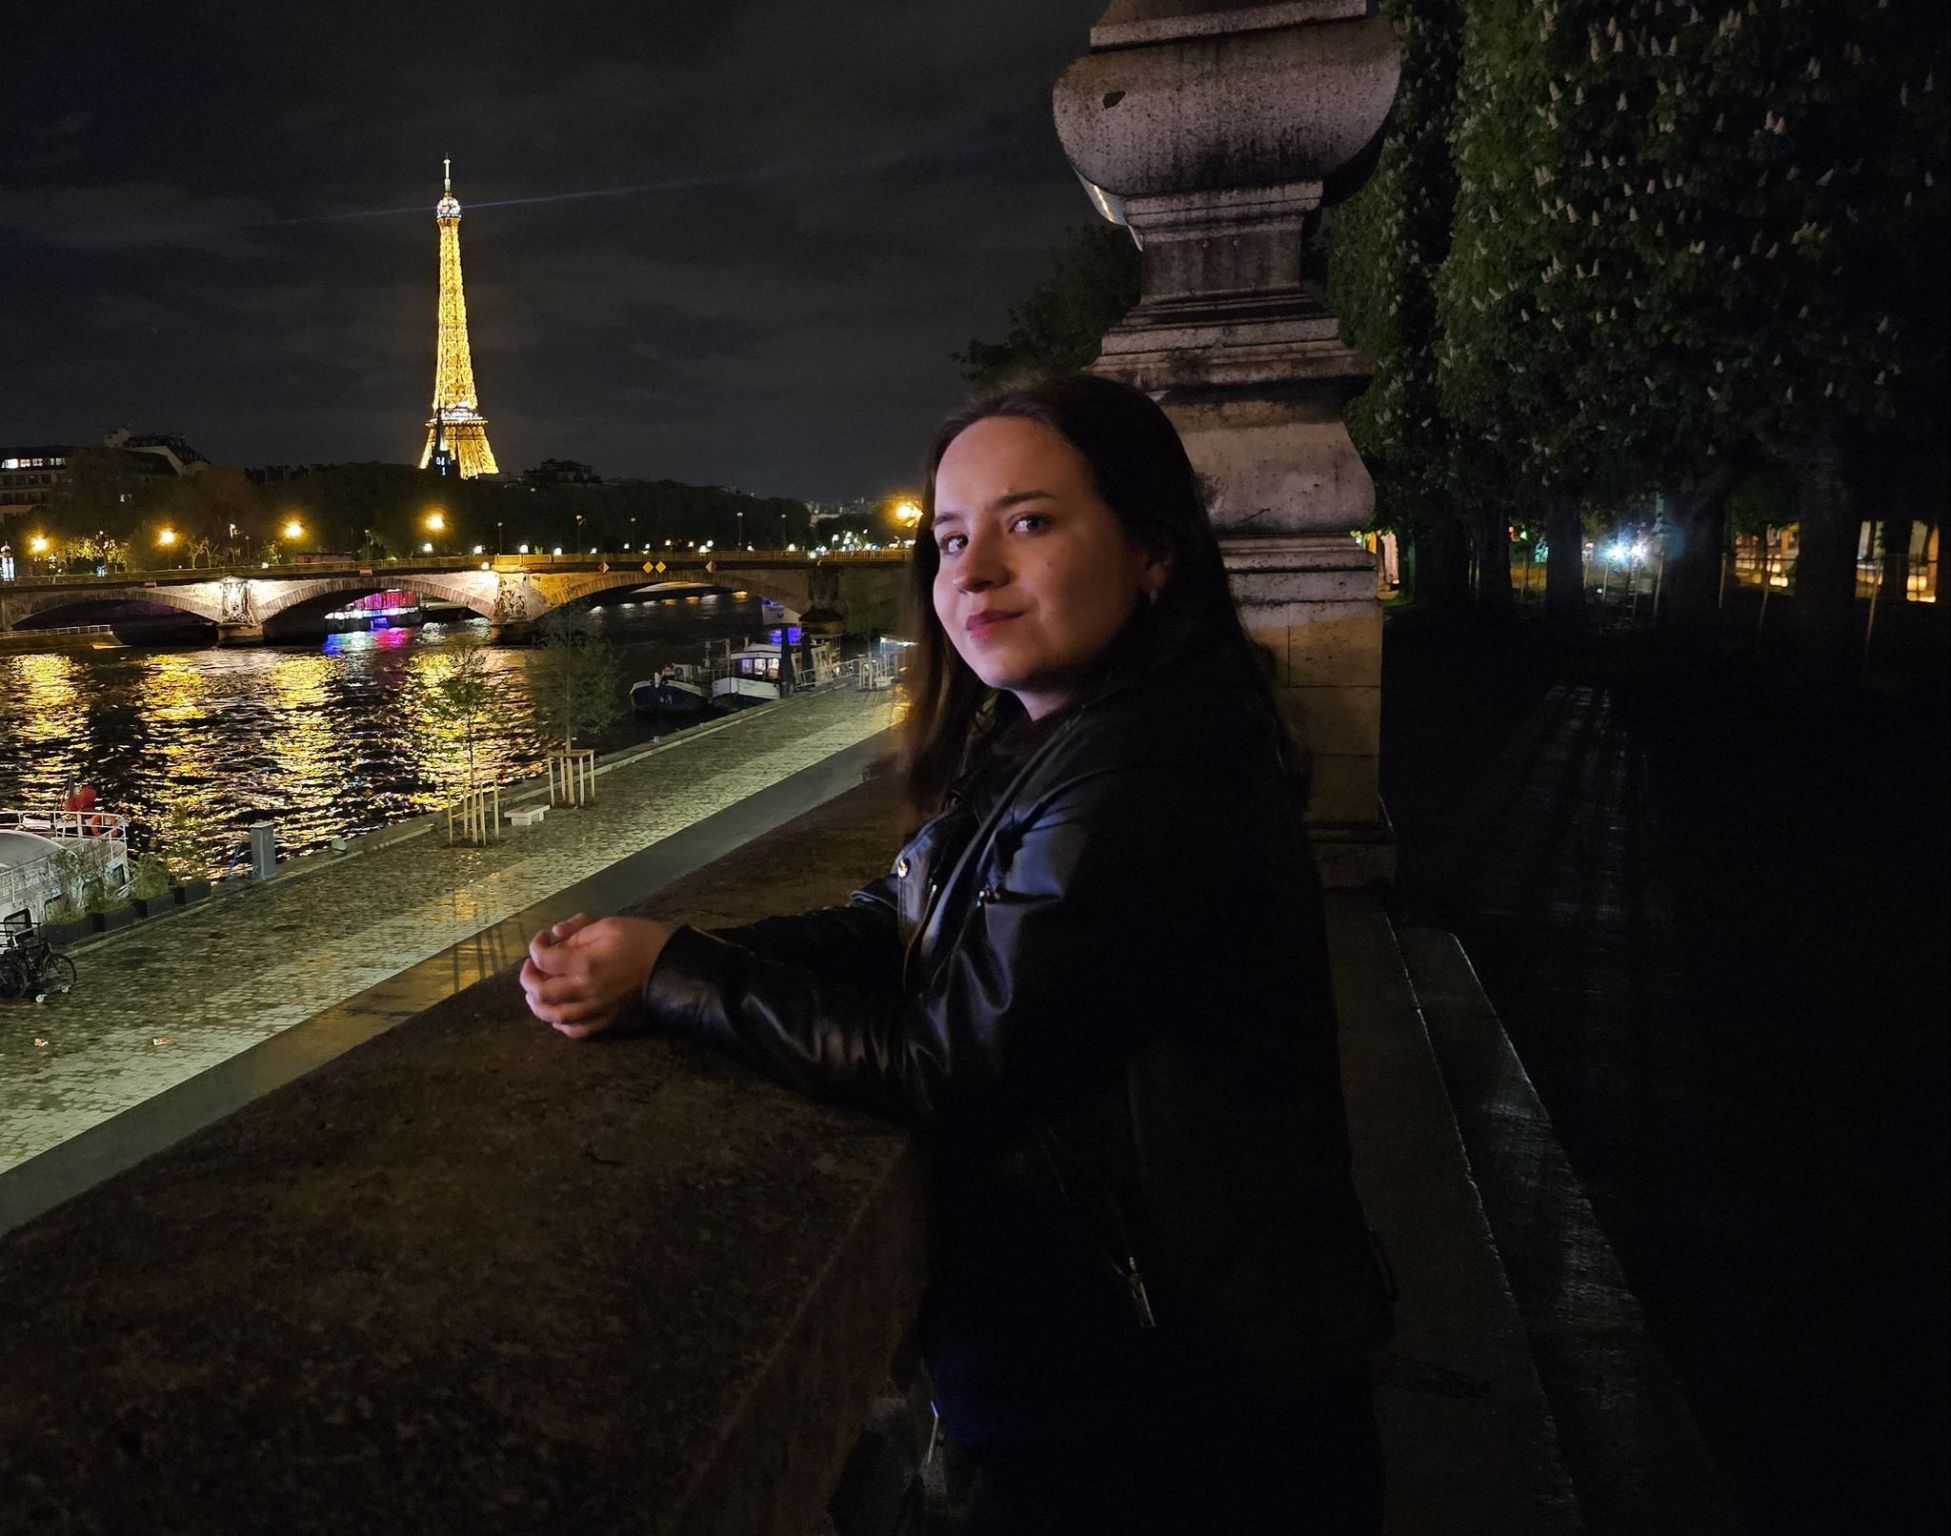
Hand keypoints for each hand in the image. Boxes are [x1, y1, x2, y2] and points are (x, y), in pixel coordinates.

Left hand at [521, 913, 674, 1039]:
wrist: (673, 968)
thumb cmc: (642, 941)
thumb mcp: (610, 925)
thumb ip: (578, 931)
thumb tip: (556, 937)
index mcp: (585, 964)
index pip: (543, 960)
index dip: (536, 947)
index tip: (544, 938)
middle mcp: (585, 991)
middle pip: (541, 992)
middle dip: (529, 977)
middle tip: (532, 967)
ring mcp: (595, 1010)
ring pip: (553, 1016)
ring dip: (538, 1004)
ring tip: (536, 992)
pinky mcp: (606, 1022)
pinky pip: (575, 1031)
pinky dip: (560, 1024)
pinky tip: (559, 1014)